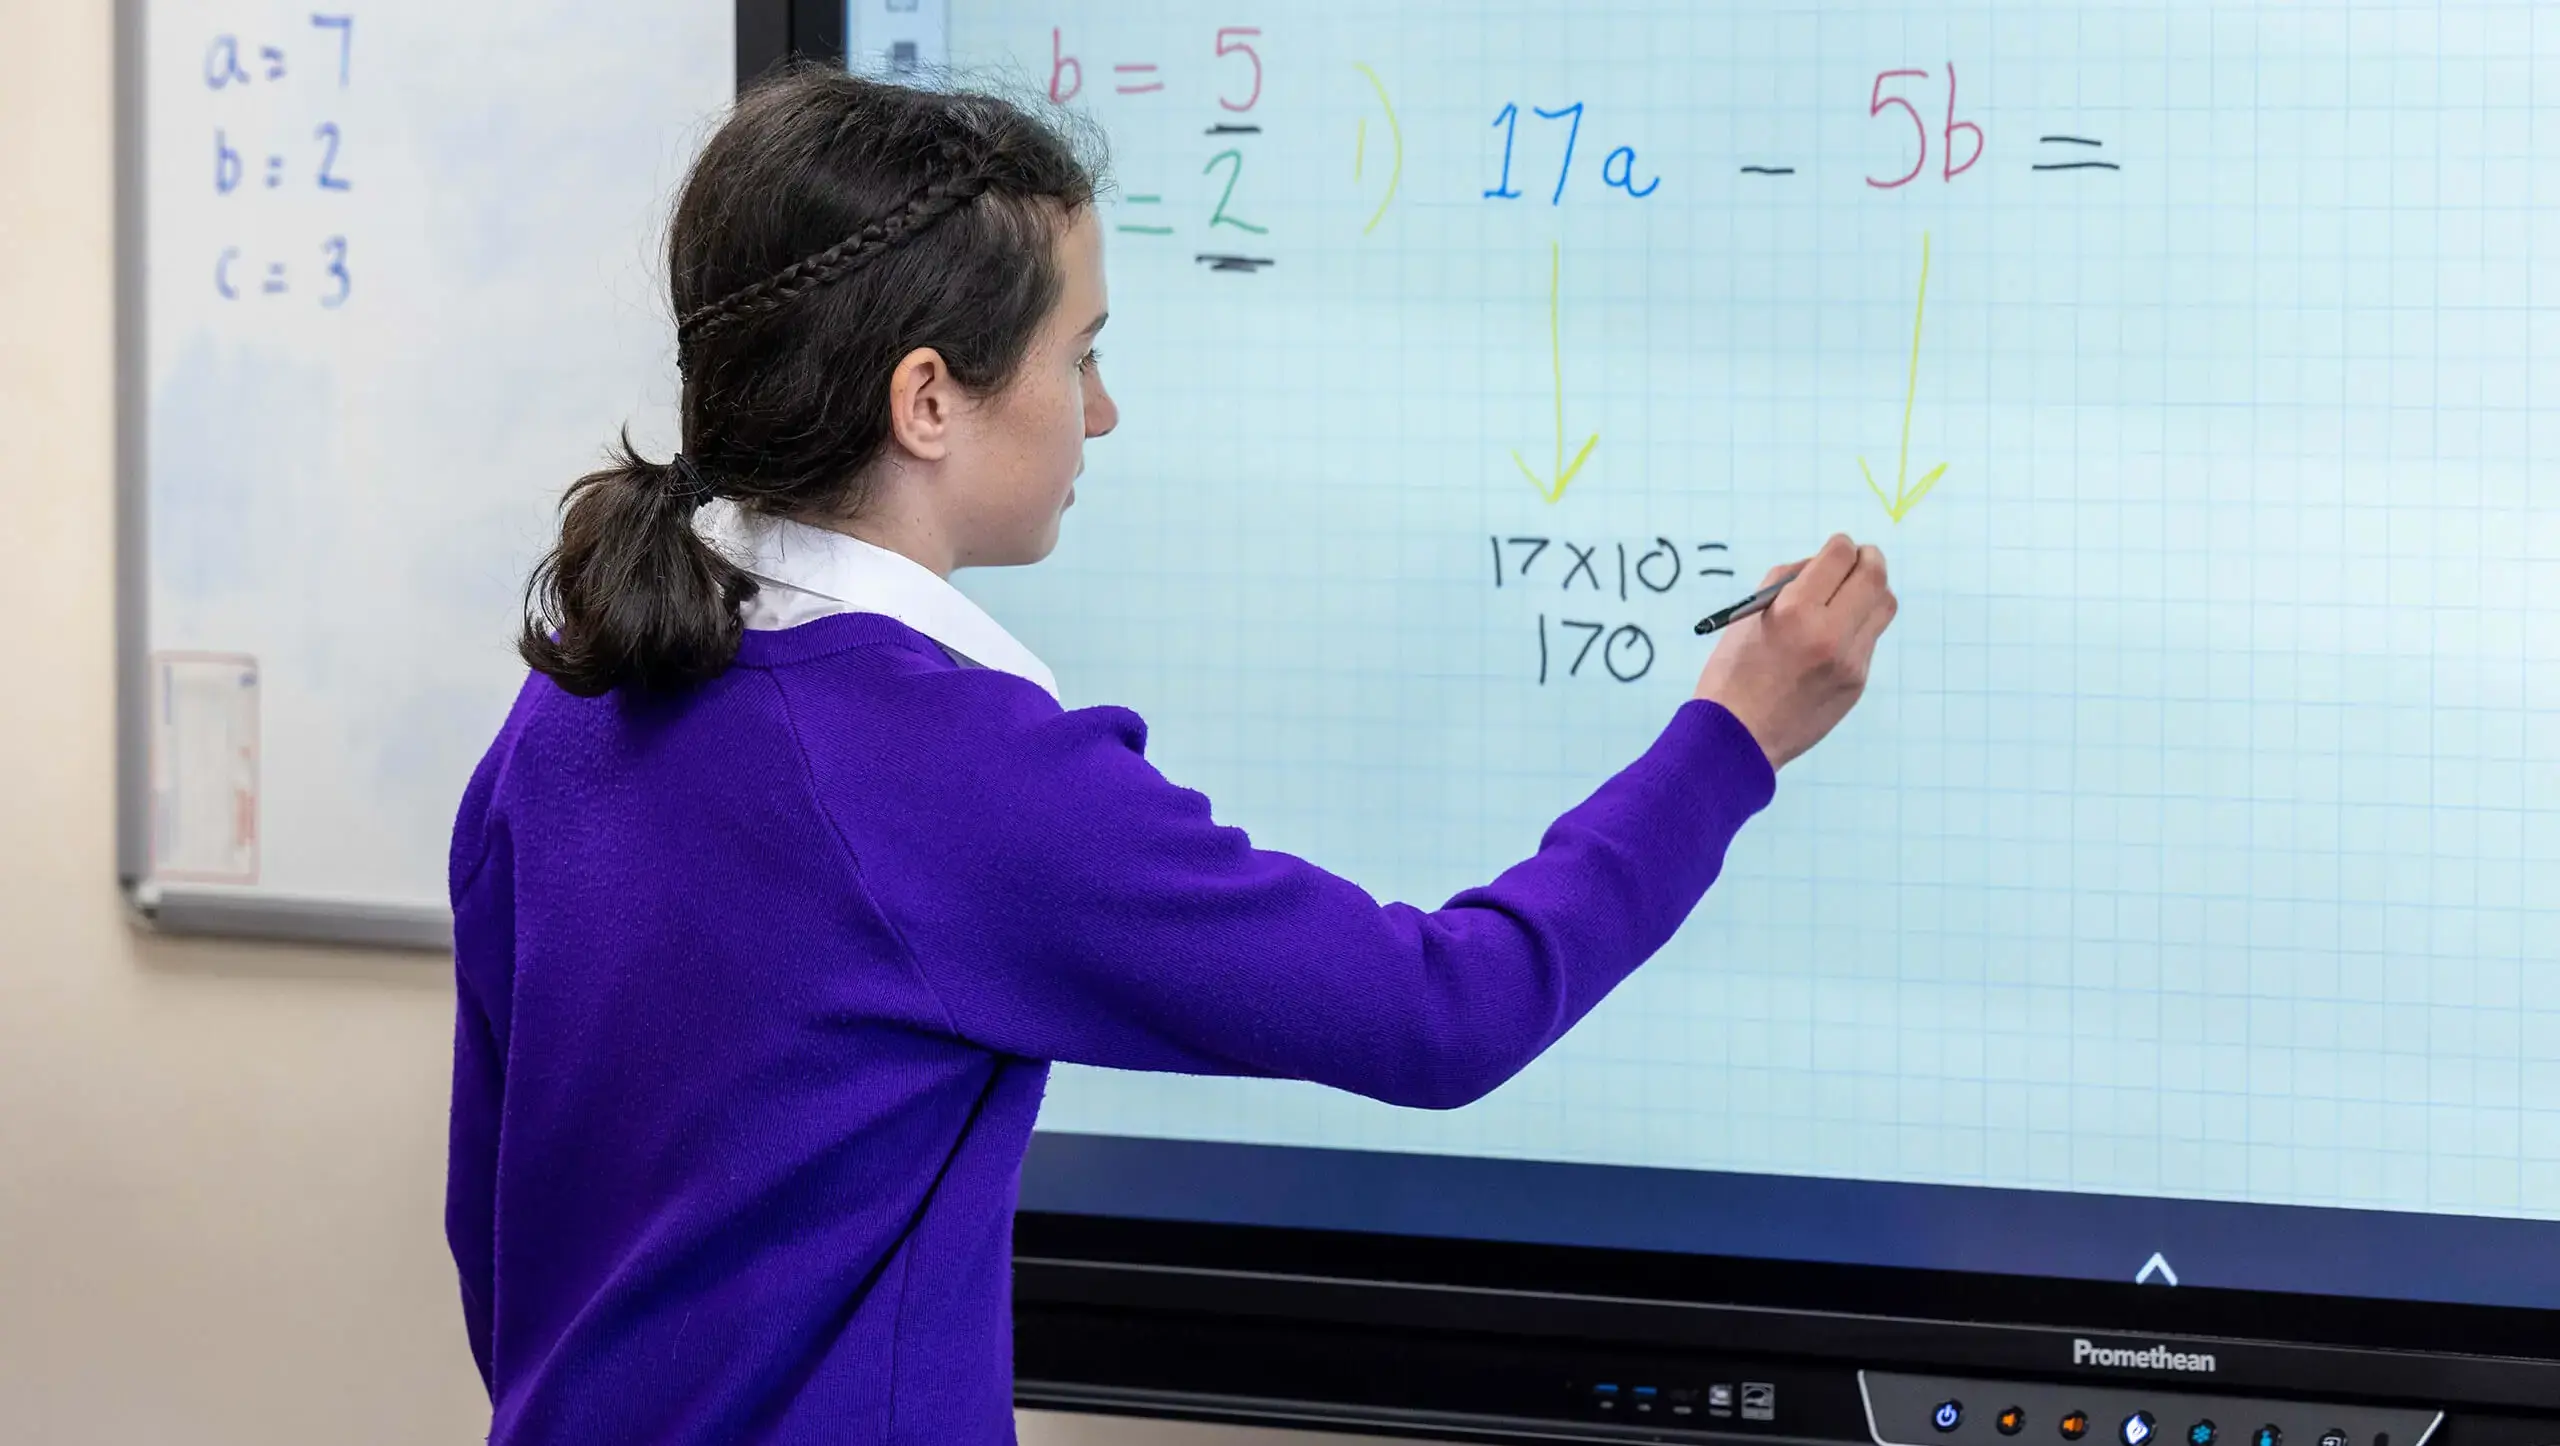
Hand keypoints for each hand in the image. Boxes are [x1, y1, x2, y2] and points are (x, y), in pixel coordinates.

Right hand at [1691, 534, 1896, 768]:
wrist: (1737, 739)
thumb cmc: (1732, 674)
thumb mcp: (1747, 618)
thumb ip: (1785, 583)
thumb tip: (1821, 565)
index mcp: (1794, 612)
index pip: (1839, 557)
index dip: (1840, 544)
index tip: (1838, 546)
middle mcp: (1829, 634)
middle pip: (1874, 576)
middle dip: (1868, 558)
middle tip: (1859, 557)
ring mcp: (1849, 662)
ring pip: (1883, 607)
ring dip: (1871, 590)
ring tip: (1851, 594)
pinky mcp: (1857, 683)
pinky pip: (1869, 639)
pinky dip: (1857, 627)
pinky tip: (1833, 636)